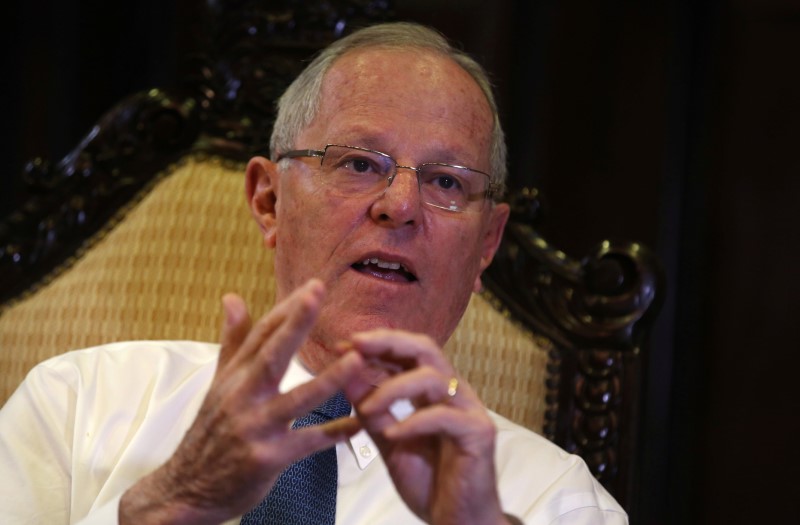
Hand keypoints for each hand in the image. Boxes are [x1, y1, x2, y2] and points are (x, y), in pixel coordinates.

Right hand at [120, 279, 363, 524]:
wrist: (187, 489)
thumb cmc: (210, 432)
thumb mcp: (218, 384)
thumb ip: (232, 341)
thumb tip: (231, 297)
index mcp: (234, 376)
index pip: (261, 334)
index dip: (287, 308)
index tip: (314, 285)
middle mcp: (241, 397)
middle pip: (272, 354)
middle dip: (296, 323)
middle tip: (318, 294)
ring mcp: (253, 428)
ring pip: (296, 399)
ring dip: (329, 380)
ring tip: (357, 360)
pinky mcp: (266, 459)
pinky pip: (307, 444)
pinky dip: (334, 434)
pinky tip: (359, 423)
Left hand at [343, 329, 507, 524]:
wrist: (457, 523)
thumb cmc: (429, 483)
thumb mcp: (389, 442)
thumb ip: (371, 411)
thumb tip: (346, 376)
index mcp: (435, 392)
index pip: (408, 353)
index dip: (376, 345)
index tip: (342, 345)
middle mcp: (455, 393)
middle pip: (425, 349)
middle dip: (387, 343)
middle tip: (354, 346)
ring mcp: (470, 411)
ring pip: (432, 378)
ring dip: (393, 388)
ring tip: (367, 407)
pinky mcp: (479, 433)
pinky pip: (443, 416)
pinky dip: (413, 422)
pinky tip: (392, 434)